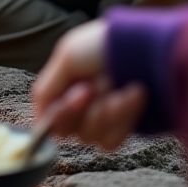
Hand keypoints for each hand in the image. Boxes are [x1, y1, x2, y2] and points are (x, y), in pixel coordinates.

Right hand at [32, 19, 146, 150]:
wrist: (149, 50)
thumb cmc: (104, 45)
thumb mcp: (66, 56)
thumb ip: (45, 89)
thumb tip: (38, 120)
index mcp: (63, 87)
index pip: (49, 116)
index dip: (61, 111)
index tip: (80, 93)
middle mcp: (80, 104)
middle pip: (69, 129)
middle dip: (87, 109)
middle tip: (99, 87)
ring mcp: (101, 118)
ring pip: (90, 136)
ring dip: (107, 112)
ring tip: (123, 90)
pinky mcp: (123, 129)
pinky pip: (111, 141)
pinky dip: (122, 119)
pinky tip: (134, 97)